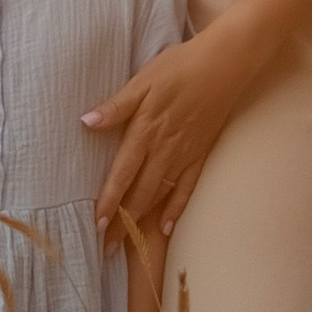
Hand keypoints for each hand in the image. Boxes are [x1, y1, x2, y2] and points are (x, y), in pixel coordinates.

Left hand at [84, 22, 263, 240]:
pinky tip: (166, 226)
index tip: (97, 224)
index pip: (122, 174)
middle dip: (122, 221)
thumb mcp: (143, 80)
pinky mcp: (201, 153)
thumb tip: (87, 122)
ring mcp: (185, 154)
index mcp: (145, 130)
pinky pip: (187, 187)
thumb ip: (117, 106)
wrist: (224, 64)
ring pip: (160, 194)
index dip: (109, 200)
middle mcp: (164, 149)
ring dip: (143, 220)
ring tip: (129, 242)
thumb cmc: (179, 66)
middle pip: (139, 192)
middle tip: (107, 247)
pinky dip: (176, 208)